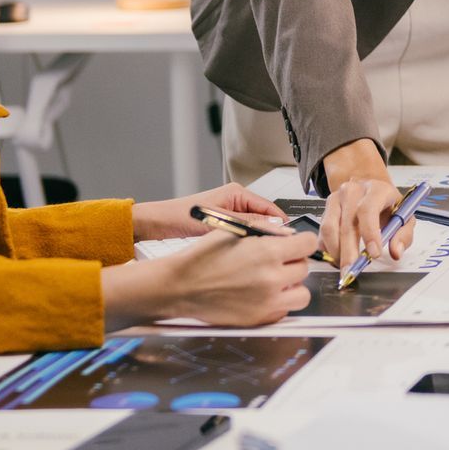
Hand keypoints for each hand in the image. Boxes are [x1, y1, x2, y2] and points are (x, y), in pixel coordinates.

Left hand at [134, 182, 285, 241]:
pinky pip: (244, 235)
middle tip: (278, 252)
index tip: (290, 241)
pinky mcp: (225, 226)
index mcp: (238, 193)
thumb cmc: (180, 217)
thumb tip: (273, 227)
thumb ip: (247, 223)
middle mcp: (237, 201)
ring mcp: (232, 214)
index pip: (271, 208)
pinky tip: (248, 256)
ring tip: (263, 255)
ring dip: (258, 241)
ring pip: (256, 230)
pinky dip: (247, 245)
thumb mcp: (217, 221)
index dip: (282, 226)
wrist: (158, 224)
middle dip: (271, 235)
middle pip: (266, 220)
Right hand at [136, 231, 316, 326]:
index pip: (308, 244)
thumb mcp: (233, 230)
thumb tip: (288, 233)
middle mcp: (271, 278)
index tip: (296, 243)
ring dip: (292, 286)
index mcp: (267, 252)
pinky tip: (263, 294)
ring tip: (275, 280)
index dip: (302, 241)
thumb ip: (266, 230)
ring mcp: (267, 302)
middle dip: (293, 262)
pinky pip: (285, 311)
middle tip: (277, 261)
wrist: (180, 286)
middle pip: (304, 268)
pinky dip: (279, 302)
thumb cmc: (202, 258)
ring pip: (302, 294)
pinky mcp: (259, 319)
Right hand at [318, 139, 416, 268]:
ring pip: (330, 228)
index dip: (370, 233)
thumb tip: (396, 251)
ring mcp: (337, 198)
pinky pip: (322, 232)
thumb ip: (404, 235)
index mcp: (376, 189)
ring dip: (336, 251)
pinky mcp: (325, 208)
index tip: (374, 253)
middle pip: (347, 223)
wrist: (370, 189)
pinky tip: (337, 258)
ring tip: (345, 266)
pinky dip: (327, 249)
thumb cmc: (388, 205)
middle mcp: (353, 190)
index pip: (368, 209)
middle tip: (352, 270)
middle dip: (349, 251)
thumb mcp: (405, 216)